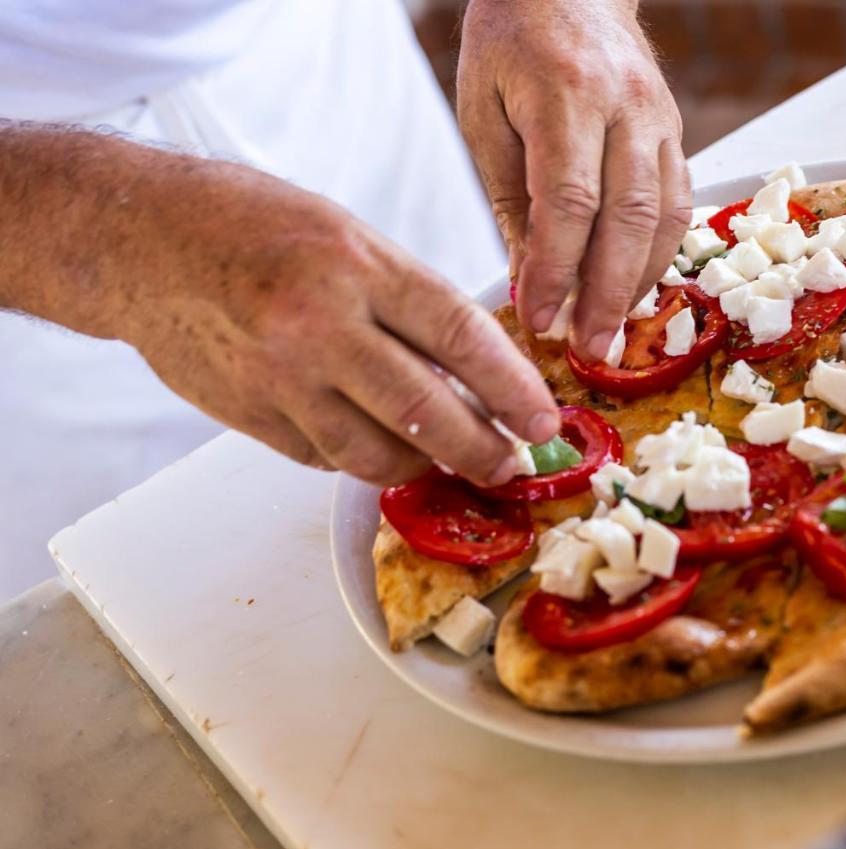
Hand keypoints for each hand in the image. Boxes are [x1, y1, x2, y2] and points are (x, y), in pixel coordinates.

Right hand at [0, 128, 558, 486]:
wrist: (143, 241)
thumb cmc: (253, 226)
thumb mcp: (348, 236)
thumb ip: (411, 300)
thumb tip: (479, 367)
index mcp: (357, 266)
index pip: (460, 337)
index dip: (512, 388)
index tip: (542, 418)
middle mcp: (319, 325)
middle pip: (427, 412)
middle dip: (484, 449)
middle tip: (514, 464)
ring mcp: (280, 378)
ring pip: (377, 454)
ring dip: (426, 465)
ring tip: (453, 459)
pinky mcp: (251, 416)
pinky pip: (327, 458)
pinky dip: (364, 457)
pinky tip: (380, 442)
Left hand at [457, 0, 691, 360]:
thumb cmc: (513, 43)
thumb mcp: (484, 112)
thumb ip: (509, 198)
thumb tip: (525, 279)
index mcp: (566, 93)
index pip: (569, 201)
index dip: (555, 269)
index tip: (537, 316)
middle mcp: (625, 106)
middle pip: (627, 218)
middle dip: (607, 293)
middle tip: (588, 347)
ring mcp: (660, 119)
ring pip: (663, 217)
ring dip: (638, 282)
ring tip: (611, 329)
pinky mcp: (677, 133)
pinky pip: (679, 205)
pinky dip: (658, 254)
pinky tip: (633, 286)